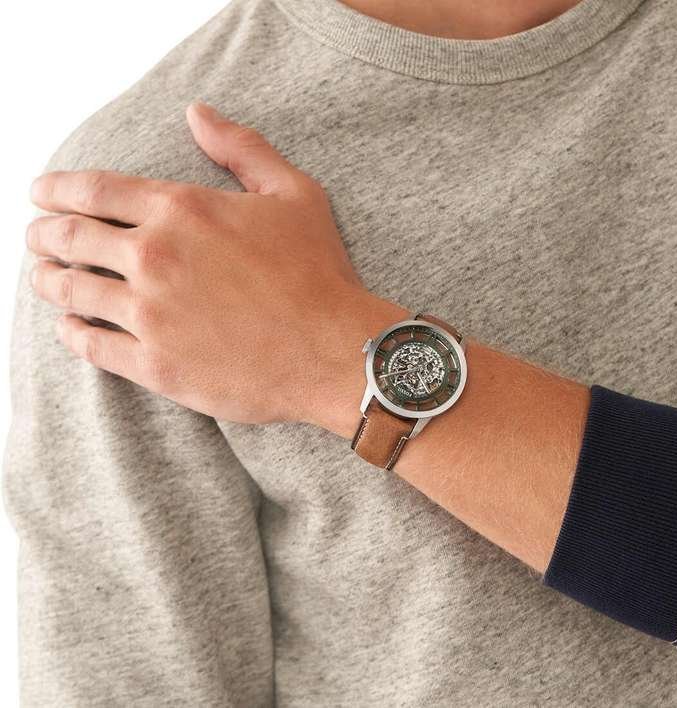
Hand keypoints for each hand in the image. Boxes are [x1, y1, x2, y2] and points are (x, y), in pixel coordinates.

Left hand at [26, 102, 403, 425]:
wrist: (332, 350)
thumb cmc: (318, 273)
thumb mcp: (294, 193)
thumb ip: (241, 148)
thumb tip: (198, 112)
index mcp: (182, 211)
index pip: (95, 190)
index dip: (58, 188)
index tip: (41, 192)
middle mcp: (154, 258)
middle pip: (72, 238)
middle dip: (45, 234)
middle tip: (38, 237)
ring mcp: (150, 314)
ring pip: (73, 291)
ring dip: (50, 281)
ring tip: (44, 279)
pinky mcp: (155, 365)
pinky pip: (92, 346)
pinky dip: (72, 332)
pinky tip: (70, 326)